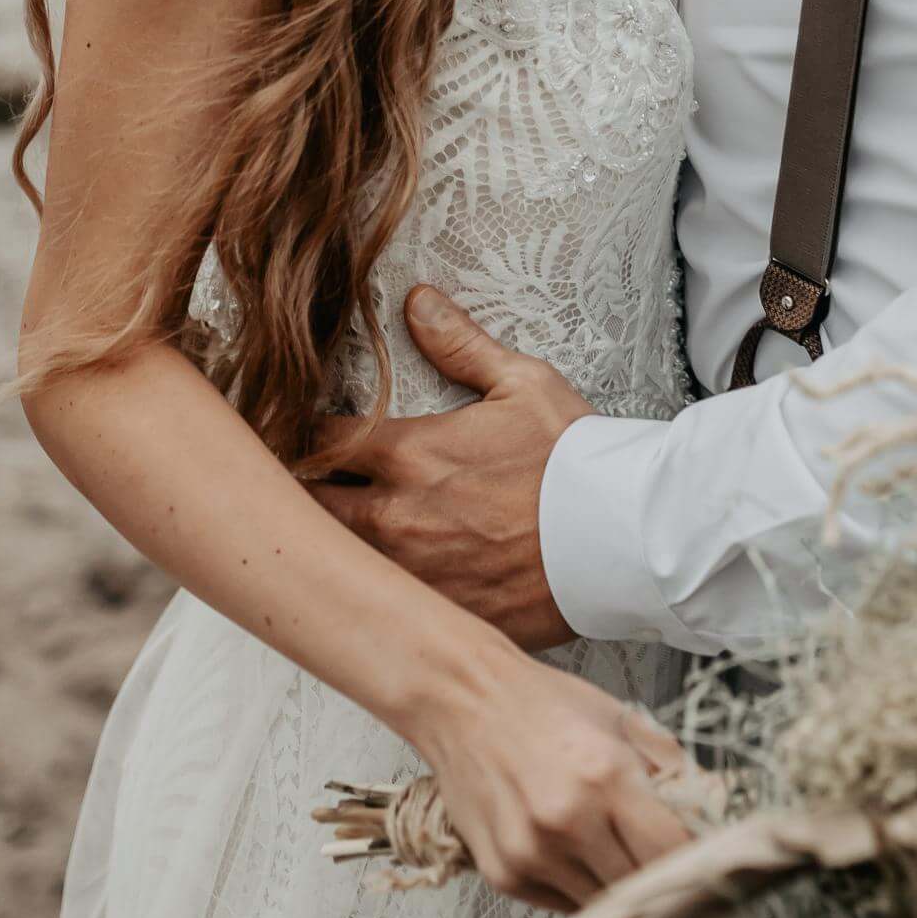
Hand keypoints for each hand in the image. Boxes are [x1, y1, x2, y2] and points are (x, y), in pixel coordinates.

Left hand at [297, 286, 594, 653]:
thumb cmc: (575, 459)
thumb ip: (460, 344)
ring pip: (338, 561)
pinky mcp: (438, 616)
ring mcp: (413, 574)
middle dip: (296, 495)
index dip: (297, 435)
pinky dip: (376, 594)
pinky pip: (384, 608)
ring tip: (324, 537)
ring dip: (330, 545)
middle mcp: (396, 517)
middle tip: (295, 487)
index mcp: (409, 454)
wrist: (624, 539)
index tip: (292, 433)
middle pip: (306, 508)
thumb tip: (417, 301)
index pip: (315, 441)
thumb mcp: (523, 385)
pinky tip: (379, 588)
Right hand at [413, 653, 693, 914]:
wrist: (463, 698)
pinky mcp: (504, 875)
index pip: (673, 852)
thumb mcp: (620, 721)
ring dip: (622, 891)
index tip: (708, 864)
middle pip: (642, 889)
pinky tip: (579, 857)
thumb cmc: (543, 704)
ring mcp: (531, 853)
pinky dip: (582, 890)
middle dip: (665, 883)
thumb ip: (670, 771)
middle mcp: (567, 821)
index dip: (698, 864)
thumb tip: (712, 814)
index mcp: (606, 776)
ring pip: (605, 906)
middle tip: (675, 871)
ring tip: (623, 859)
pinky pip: (564, 905)